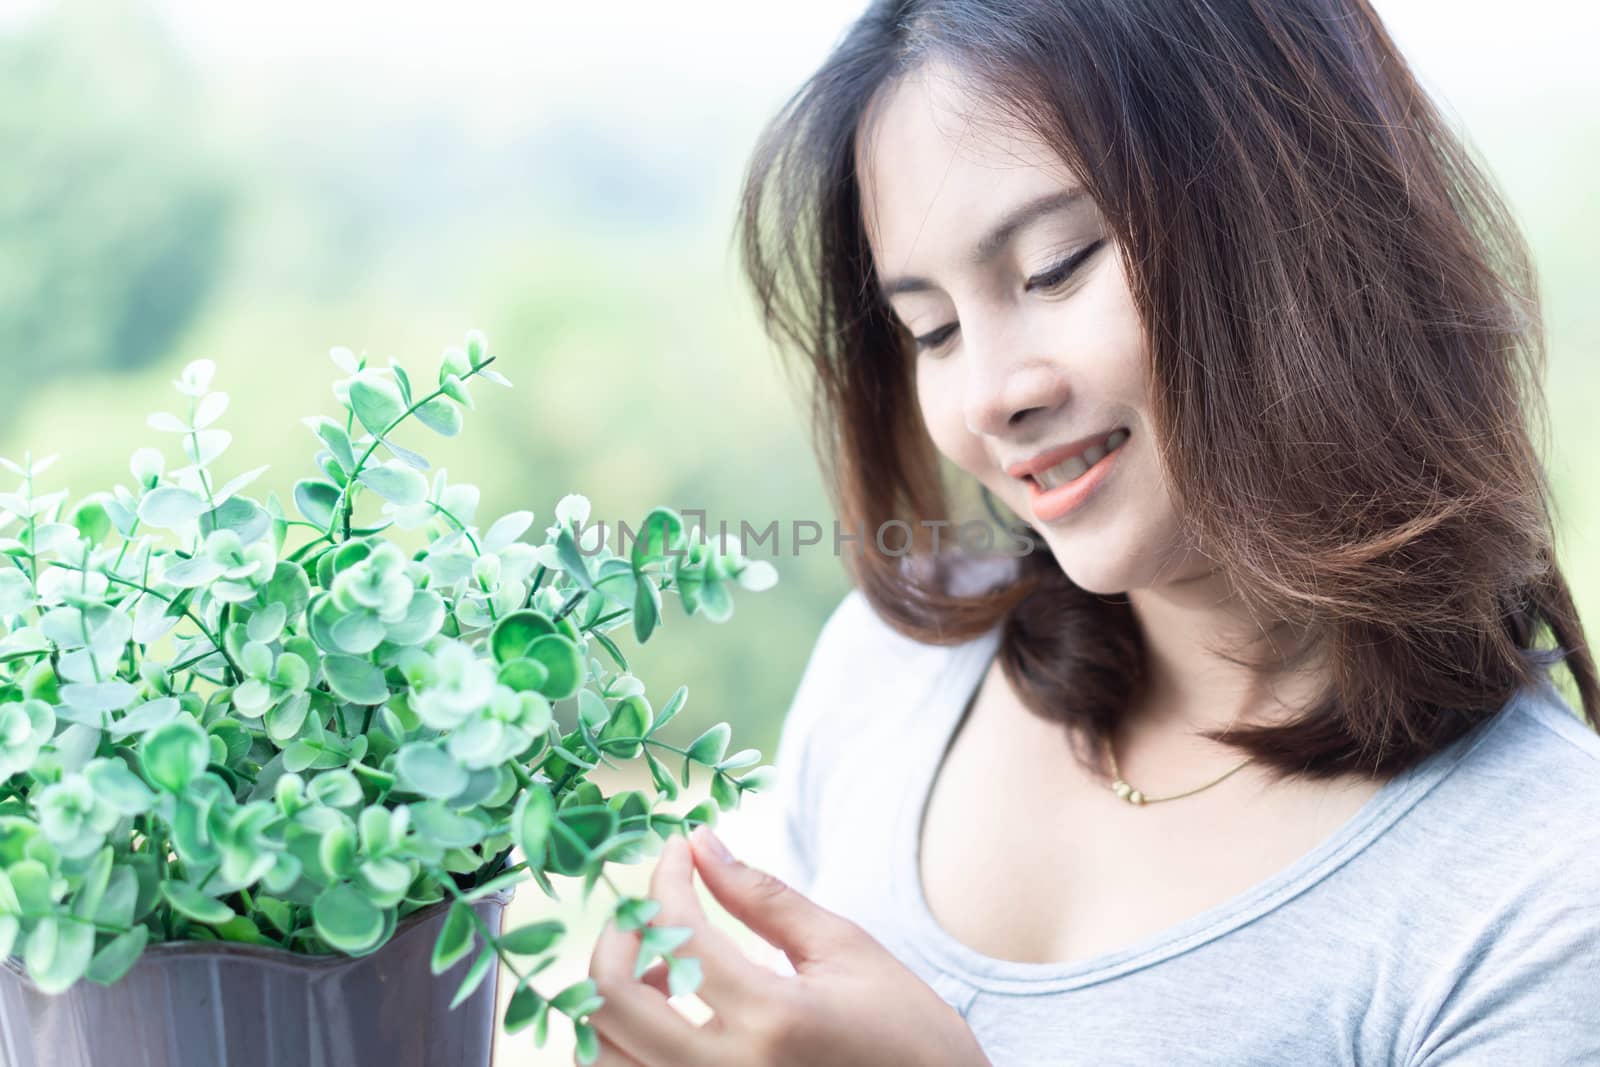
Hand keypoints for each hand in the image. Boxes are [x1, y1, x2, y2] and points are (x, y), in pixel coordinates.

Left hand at [582, 825, 991, 1066]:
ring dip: (614, 996)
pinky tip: (670, 1016)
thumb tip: (702, 842)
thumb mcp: (845, 951)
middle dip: (618, 934)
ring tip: (666, 970)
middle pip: (610, 997)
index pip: (676, 932)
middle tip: (650, 908)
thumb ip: (765, 898)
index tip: (678, 854)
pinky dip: (624, 1042)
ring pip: (600, 1053)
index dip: (665, 878)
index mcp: (772, 1019)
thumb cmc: (905, 1034)